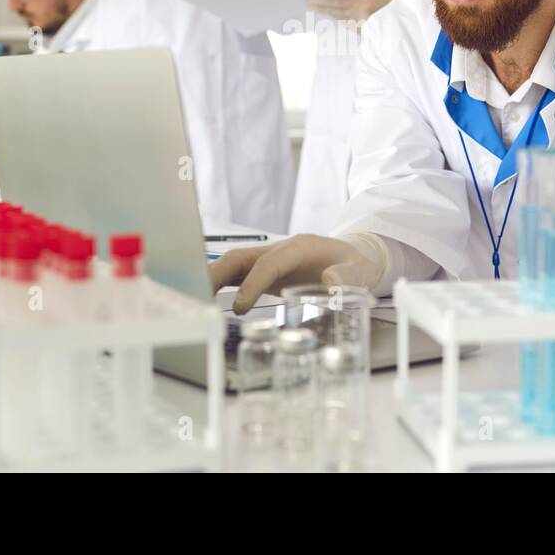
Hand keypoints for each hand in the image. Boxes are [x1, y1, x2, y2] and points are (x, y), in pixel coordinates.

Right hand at [209, 234, 386, 314]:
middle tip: (199, 300)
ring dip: (212, 280)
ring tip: (194, 301)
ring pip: (234, 264)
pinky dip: (220, 285)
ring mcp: (271, 259)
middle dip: (217, 275)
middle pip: (240, 257)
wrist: (357, 256)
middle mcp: (280, 250)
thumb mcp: (360, 270)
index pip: (268, 263)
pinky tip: (206, 300)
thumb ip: (347, 276)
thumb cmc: (357, 264)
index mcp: (300, 248)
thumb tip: (331, 282)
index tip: (239, 307)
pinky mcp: (267, 270)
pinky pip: (239, 275)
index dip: (252, 283)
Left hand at [306, 0, 397, 22]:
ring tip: (318, 10)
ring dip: (329, 14)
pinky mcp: (365, 32)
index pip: (337, 2)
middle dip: (322, 8)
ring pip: (341, 20)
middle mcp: (361, 16)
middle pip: (336, 12)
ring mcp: (363, 26)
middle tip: (308, 5)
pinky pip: (349, 25)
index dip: (323, 1)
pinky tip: (334, 17)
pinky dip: (341, 20)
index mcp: (363, 4)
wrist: (406, 17)